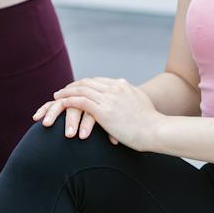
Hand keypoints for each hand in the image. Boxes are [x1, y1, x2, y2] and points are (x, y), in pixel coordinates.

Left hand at [32, 77, 162, 151]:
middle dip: (72, 86)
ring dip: (66, 92)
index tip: (75, 89)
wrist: (157, 130)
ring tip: (56, 97)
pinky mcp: (104, 111)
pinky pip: (81, 102)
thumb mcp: (141, 104)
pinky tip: (60, 104)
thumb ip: (131, 99)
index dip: (84, 84)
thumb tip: (129, 101)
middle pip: (87, 82)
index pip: (98, 81)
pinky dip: (69, 101)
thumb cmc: (151, 123)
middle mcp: (115, 87)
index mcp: (123, 85)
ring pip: (81, 89)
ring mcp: (109, 98)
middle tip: (61, 91)